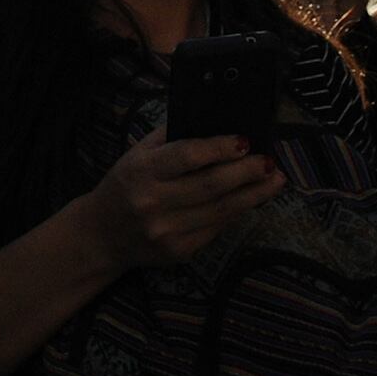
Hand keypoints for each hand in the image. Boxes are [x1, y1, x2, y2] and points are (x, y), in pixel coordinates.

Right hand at [84, 129, 281, 269]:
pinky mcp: (179, 252)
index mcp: (142, 171)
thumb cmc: (123, 186)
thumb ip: (169, 139)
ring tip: (274, 180)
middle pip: (211, 185)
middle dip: (246, 171)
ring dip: (253, 194)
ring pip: (221, 210)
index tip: (244, 140)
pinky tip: (251, 200)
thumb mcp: (136, 154)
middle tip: (269, 161)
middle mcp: (153, 202)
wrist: (102, 234)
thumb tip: (213, 123)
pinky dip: (237, 213)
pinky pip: (216, 229)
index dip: (219, 148)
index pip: (188, 156)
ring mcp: (167, 231)